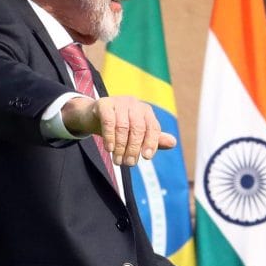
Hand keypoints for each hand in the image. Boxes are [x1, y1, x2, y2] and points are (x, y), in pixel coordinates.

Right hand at [61, 95, 176, 164]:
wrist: (93, 116)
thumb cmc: (118, 127)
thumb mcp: (137, 134)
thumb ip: (154, 139)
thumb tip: (173, 143)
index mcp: (146, 111)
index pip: (153, 127)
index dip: (151, 143)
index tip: (146, 158)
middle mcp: (135, 104)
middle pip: (138, 128)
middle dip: (134, 148)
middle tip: (129, 163)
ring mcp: (119, 102)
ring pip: (123, 126)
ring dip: (121, 147)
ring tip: (118, 160)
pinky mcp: (104, 104)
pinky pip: (109, 121)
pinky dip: (110, 137)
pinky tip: (109, 149)